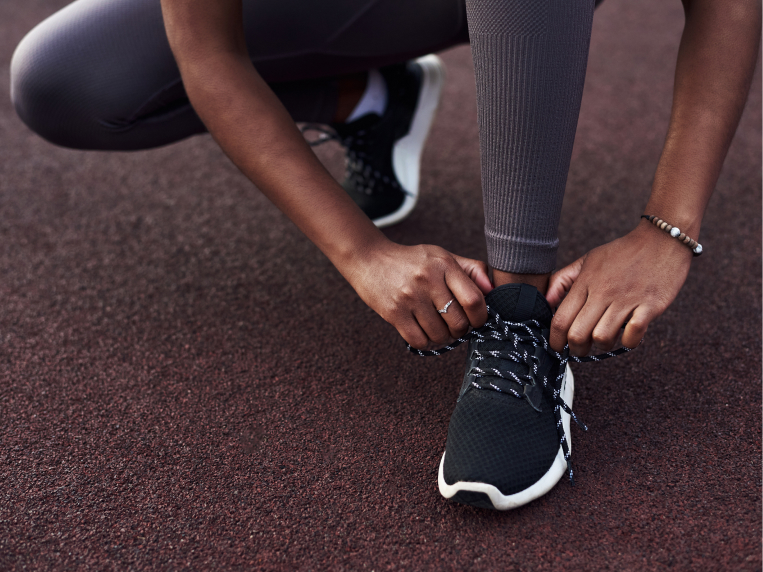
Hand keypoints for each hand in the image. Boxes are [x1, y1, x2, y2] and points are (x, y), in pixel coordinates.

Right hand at [347, 242, 492, 348]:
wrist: (369, 260)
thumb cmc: (412, 261)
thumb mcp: (442, 256)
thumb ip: (471, 270)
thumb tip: (494, 291)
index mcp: (444, 265)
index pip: (475, 300)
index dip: (481, 317)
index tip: (476, 319)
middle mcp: (427, 280)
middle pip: (459, 323)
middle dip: (460, 330)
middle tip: (454, 325)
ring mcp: (409, 297)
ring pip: (440, 334)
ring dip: (442, 337)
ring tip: (437, 327)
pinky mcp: (393, 312)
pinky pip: (419, 340)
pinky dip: (425, 341)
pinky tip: (423, 331)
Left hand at [546, 221, 693, 355]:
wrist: (662, 238)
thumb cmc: (622, 252)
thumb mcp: (588, 260)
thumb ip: (563, 280)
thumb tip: (545, 302)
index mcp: (585, 282)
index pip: (560, 319)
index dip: (554, 340)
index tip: (557, 346)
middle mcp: (603, 292)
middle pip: (578, 334)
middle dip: (576, 349)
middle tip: (580, 349)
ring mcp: (627, 299)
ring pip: (603, 338)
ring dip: (602, 346)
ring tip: (604, 340)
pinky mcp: (651, 305)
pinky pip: (633, 335)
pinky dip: (629, 342)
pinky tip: (628, 335)